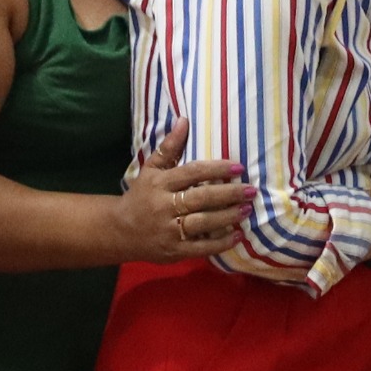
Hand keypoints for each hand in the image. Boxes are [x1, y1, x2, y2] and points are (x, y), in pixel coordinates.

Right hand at [112, 126, 251, 262]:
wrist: (119, 230)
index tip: (238, 167)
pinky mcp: (173, 250)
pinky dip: (220, 243)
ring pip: (202, 222)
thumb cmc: (141, 196)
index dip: (216, 169)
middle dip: (228, 193)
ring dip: (227, 216)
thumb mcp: (151, 170)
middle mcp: (164, 206)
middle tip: (251, 190)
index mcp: (160, 183)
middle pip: (200, 198)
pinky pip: (200, 247)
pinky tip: (237, 235)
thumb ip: (169, 147)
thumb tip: (184, 120)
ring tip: (247, 210)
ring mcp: (168, 230)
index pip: (192, 173)